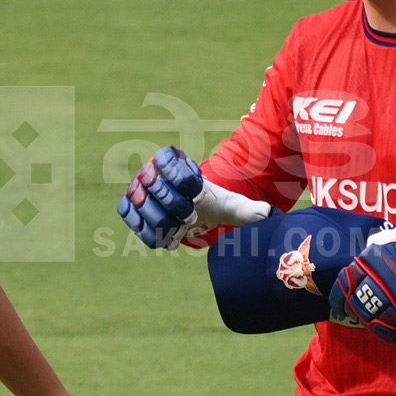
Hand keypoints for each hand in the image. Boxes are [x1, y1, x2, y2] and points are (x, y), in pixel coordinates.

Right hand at [117, 146, 271, 248]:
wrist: (185, 207)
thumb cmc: (206, 202)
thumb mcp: (227, 203)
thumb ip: (246, 208)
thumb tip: (268, 215)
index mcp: (173, 159)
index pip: (169, 162)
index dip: (182, 181)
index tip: (197, 196)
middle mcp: (150, 168)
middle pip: (158, 188)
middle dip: (175, 207)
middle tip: (189, 217)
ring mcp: (136, 186)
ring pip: (142, 204)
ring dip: (161, 221)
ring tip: (177, 229)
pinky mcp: (127, 203)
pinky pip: (129, 215)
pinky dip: (144, 229)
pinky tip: (163, 237)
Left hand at [331, 226, 395, 342]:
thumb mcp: (375, 247)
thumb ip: (364, 261)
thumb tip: (354, 275)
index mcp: (362, 266)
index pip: (341, 289)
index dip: (338, 301)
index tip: (340, 307)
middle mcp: (371, 282)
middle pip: (355, 307)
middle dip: (355, 313)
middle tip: (360, 314)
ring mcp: (388, 296)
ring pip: (371, 321)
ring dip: (373, 324)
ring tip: (378, 321)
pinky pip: (391, 330)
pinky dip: (392, 333)